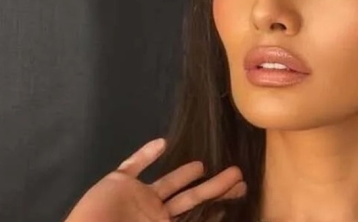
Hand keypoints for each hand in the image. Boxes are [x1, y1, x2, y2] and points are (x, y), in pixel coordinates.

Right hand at [64, 138, 245, 221]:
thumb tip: (214, 217)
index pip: (197, 216)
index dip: (216, 207)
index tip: (238, 195)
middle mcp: (154, 212)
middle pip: (191, 198)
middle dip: (215, 187)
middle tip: (239, 175)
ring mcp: (137, 196)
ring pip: (168, 181)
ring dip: (186, 172)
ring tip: (205, 164)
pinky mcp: (119, 183)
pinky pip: (133, 165)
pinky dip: (145, 154)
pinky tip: (162, 143)